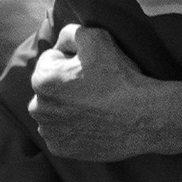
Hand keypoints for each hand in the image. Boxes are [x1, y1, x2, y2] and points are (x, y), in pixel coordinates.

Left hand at [27, 22, 156, 161]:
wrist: (144, 117)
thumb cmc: (120, 76)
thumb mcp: (95, 37)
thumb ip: (70, 33)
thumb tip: (60, 42)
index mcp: (41, 79)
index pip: (51, 60)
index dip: (73, 60)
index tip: (92, 68)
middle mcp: (37, 108)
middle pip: (50, 87)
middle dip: (66, 84)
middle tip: (95, 87)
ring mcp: (48, 131)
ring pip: (54, 111)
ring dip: (67, 106)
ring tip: (95, 105)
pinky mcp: (60, 149)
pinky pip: (61, 132)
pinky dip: (73, 128)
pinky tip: (92, 123)